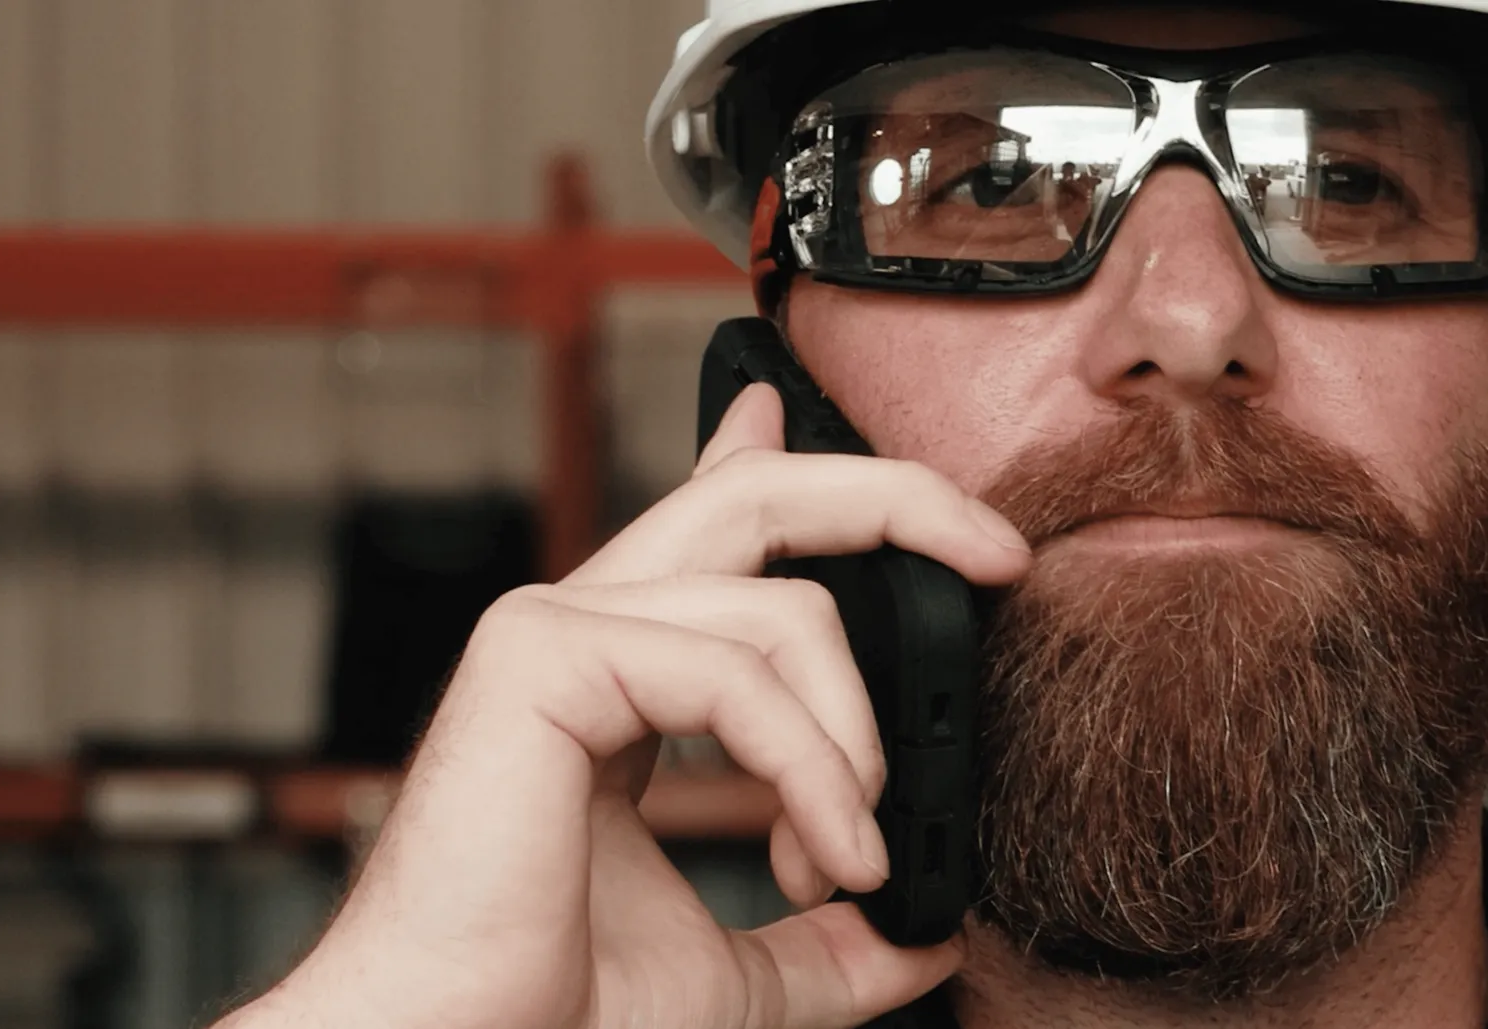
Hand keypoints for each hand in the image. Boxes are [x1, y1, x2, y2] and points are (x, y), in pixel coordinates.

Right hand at [226, 383, 1030, 1028]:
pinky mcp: (541, 657)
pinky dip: (814, 768)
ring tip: (854, 862)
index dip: (776, 457)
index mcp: (619, 675)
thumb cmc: (554, 1012)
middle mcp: (585, 630)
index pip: (710, 530)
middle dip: (895, 498)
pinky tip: (831, 858)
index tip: (844, 442)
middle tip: (998, 553)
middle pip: (755, 500)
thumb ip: (823, 943)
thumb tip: (922, 935)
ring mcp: (555, 629)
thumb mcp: (732, 976)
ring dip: (859, 744)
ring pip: (782, 605)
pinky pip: (736, 674)